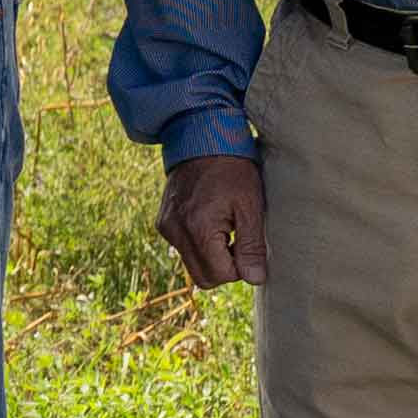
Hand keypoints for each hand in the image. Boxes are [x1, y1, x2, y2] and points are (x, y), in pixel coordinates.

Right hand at [157, 150, 268, 288]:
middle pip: (203, 278)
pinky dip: (199, 244)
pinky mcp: (163, 222)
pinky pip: (183, 248)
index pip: (220, 275)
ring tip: (225, 227)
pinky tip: (211, 220)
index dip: (240, 267)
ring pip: (192, 265)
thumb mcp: (250, 206)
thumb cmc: (233, 169)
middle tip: (238, 239)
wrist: (202, 138)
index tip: (248, 244)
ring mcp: (166, 227)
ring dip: (212, 256)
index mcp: (198, 228)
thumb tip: (255, 278)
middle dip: (224, 267)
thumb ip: (252, 246)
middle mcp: (176, 231)